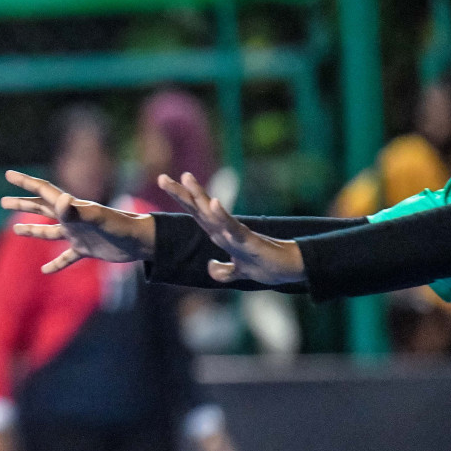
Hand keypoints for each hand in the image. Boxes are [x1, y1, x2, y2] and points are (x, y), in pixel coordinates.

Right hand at [0, 170, 155, 271]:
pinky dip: (55, 264)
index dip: (25, 183)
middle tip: (3, 201)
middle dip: (23, 204)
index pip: (43, 192)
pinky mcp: (86, 250)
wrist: (141, 241)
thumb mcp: (97, 218)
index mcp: (72, 208)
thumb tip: (61, 200)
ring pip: (49, 231)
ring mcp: (77, 234)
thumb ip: (77, 210)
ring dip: (32, 229)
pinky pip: (66, 258)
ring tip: (15, 229)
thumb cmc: (121, 226)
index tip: (8, 175)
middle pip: (42, 209)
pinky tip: (45, 271)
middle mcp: (72, 219)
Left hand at [157, 173, 305, 285]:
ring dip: (199, 195)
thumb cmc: (265, 265)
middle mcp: (225, 230)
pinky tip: (214, 202)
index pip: (196, 214)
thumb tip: (211, 267)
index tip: (164, 183)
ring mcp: (236, 233)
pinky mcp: (248, 240)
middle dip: (180, 193)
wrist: (290, 269)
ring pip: (212, 212)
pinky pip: (233, 227)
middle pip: (198, 209)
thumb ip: (224, 271)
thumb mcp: (238, 272)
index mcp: (220, 234)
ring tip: (186, 177)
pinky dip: (222, 215)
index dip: (181, 199)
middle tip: (161, 178)